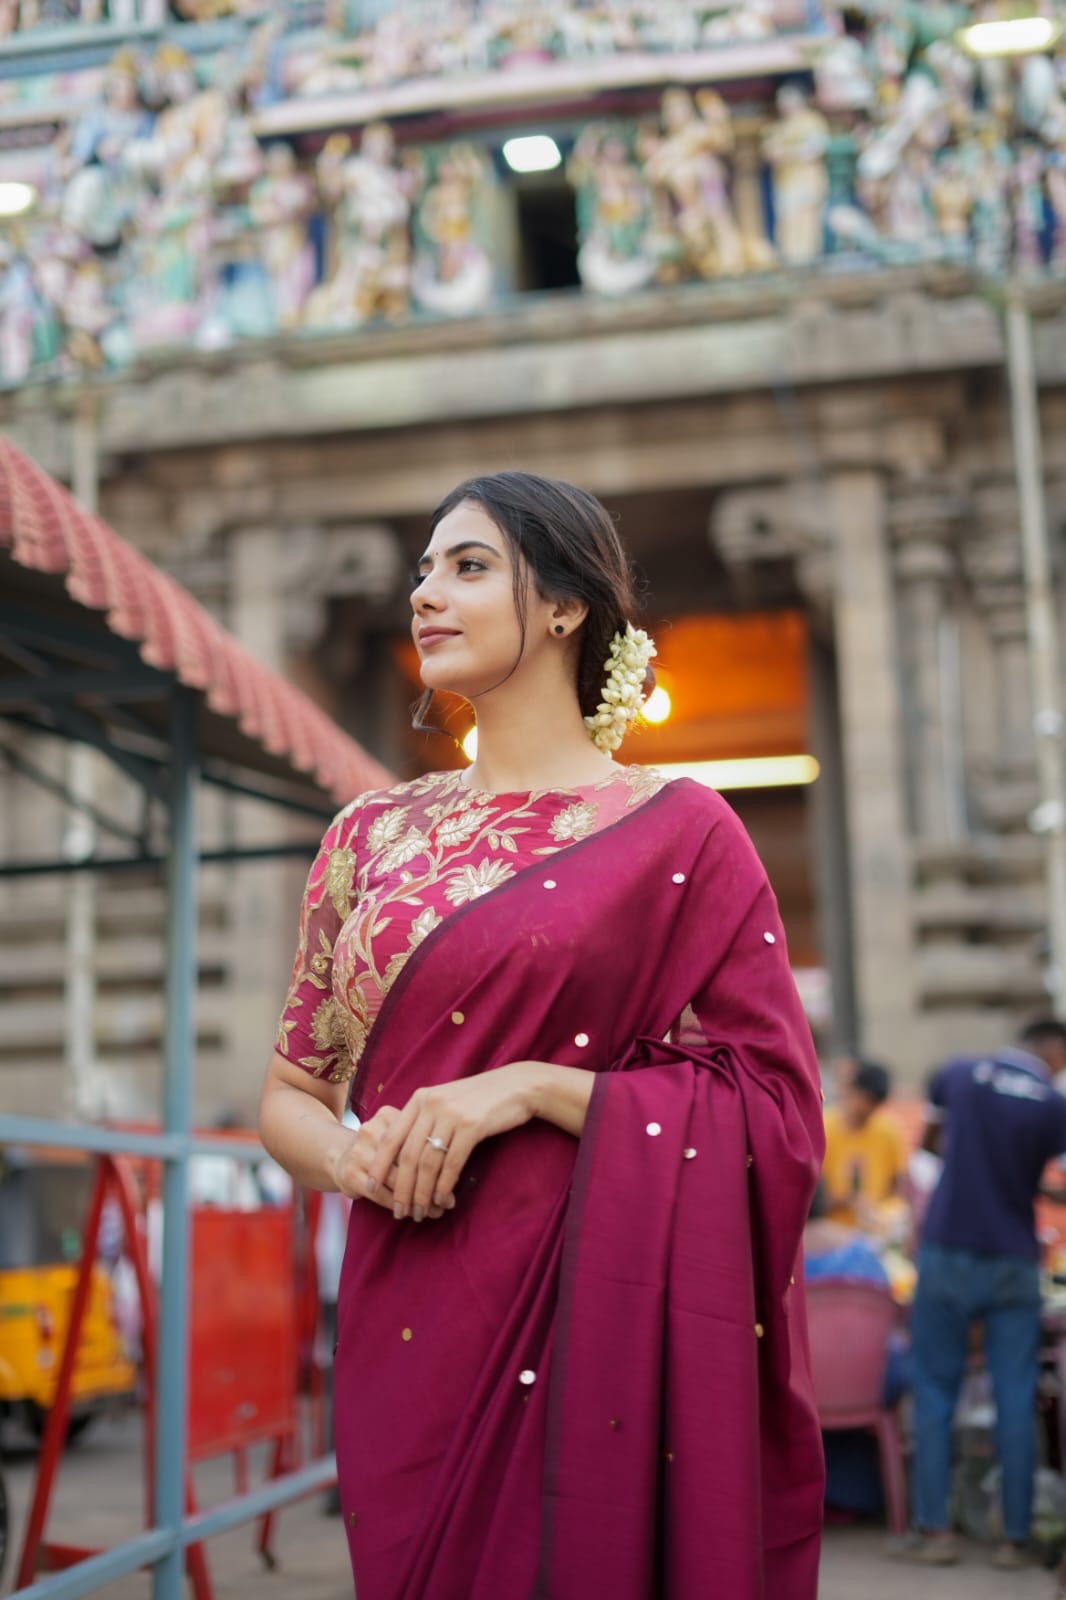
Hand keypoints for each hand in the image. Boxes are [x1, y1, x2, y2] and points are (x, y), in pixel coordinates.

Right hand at [330, 1105, 446, 1217]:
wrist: (340, 1156)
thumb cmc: (382, 1150)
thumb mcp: (399, 1138)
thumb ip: (423, 1147)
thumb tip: (456, 1171)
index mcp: (388, 1115)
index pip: (419, 1140)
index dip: (440, 1161)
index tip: (456, 1181)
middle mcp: (371, 1129)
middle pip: (408, 1160)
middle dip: (431, 1184)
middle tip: (448, 1203)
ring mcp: (358, 1151)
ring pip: (395, 1179)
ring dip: (416, 1199)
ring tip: (433, 1212)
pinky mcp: (350, 1173)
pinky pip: (380, 1193)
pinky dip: (397, 1204)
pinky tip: (408, 1212)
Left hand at [365, 1063, 540, 1221]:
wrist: (516, 1086)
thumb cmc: (480, 1098)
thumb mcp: (446, 1101)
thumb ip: (424, 1120)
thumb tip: (404, 1154)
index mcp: (420, 1099)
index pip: (391, 1136)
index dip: (379, 1165)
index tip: (371, 1187)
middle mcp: (431, 1105)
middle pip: (407, 1155)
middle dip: (400, 1188)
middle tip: (399, 1212)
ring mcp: (451, 1115)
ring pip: (427, 1163)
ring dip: (421, 1193)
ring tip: (420, 1212)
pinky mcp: (472, 1126)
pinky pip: (451, 1163)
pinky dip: (443, 1185)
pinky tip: (440, 1199)